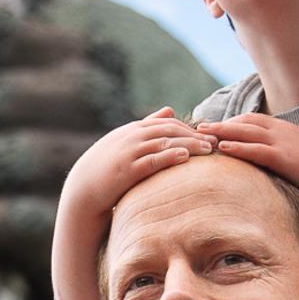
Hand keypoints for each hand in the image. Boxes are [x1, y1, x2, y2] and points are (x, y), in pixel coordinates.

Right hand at [63, 107, 212, 217]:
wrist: (82, 189)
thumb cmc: (107, 167)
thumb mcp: (126, 141)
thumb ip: (148, 125)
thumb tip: (170, 110)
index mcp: (133, 130)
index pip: (167, 123)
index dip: (189, 129)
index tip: (207, 136)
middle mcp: (131, 137)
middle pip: (169, 131)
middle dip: (194, 135)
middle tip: (216, 142)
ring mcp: (128, 153)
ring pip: (164, 143)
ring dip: (189, 145)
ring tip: (209, 150)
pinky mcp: (126, 170)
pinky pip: (151, 160)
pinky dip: (169, 156)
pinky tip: (185, 158)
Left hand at [201, 113, 298, 195]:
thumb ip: (283, 154)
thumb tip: (266, 161)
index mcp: (289, 130)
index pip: (255, 120)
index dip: (233, 123)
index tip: (216, 128)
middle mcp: (286, 132)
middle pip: (247, 122)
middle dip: (223, 124)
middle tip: (201, 127)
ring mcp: (286, 143)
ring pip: (248, 132)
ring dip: (223, 132)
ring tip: (203, 134)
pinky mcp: (286, 158)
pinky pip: (257, 150)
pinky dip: (238, 147)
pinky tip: (222, 148)